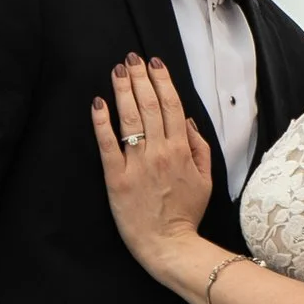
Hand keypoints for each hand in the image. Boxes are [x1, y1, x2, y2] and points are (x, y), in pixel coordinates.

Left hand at [93, 55, 214, 286]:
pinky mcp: (116, 178)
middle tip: (131, 58)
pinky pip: (107, 144)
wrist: (168, 245)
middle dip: (140, 78)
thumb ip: (200, 148)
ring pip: (129, 119)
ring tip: (117, 71)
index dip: (162, 81)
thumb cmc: (186, 213)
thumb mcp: (206, 180)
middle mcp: (160, 152)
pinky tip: (98, 103)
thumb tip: (189, 122)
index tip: (154, 63)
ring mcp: (137, 164)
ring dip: (123, 90)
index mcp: (182, 150)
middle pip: (149, 106)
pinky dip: (102, 122)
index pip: (172, 106)